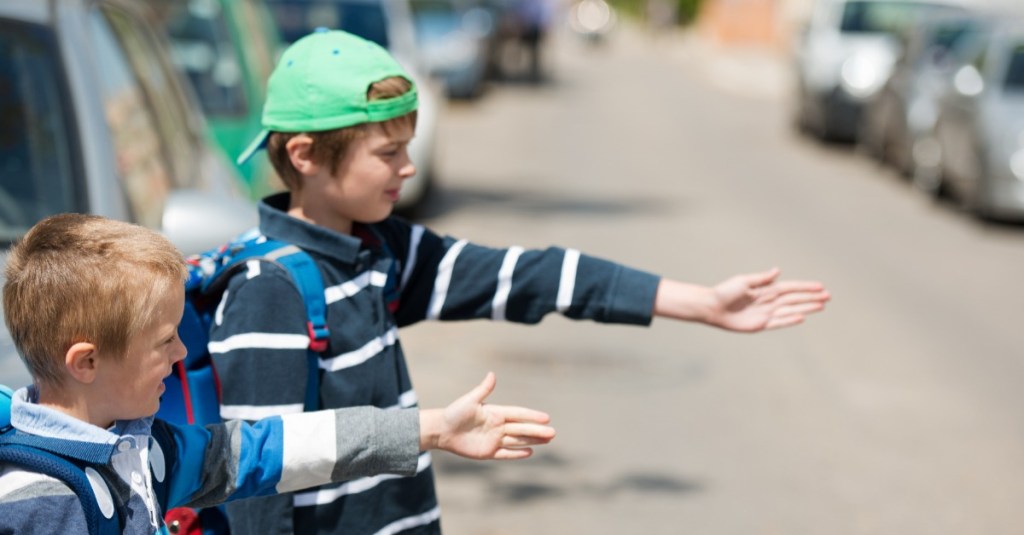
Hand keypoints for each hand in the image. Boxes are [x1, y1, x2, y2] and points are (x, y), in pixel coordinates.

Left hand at [420, 372, 555, 459]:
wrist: (441, 430)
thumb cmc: (455, 413)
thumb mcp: (470, 400)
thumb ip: (483, 389)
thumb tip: (492, 374)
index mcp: (496, 412)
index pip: (518, 414)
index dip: (532, 416)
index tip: (546, 417)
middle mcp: (498, 426)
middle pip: (522, 429)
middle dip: (537, 431)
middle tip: (553, 433)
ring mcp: (494, 440)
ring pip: (518, 441)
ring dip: (533, 440)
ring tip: (548, 440)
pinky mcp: (488, 452)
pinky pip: (506, 453)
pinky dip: (518, 454)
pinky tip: (531, 452)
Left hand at [707, 268, 828, 331]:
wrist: (712, 307)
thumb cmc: (725, 292)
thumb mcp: (743, 281)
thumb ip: (762, 278)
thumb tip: (778, 271)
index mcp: (766, 290)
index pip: (791, 288)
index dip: (805, 287)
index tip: (820, 286)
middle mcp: (769, 301)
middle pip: (795, 299)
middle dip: (811, 298)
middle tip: (828, 297)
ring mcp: (766, 313)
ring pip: (791, 310)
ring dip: (806, 308)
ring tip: (821, 306)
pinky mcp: (760, 325)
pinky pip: (779, 322)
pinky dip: (790, 320)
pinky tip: (802, 317)